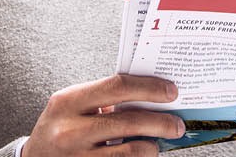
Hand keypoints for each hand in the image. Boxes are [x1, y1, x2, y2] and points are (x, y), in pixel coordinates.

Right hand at [21, 74, 186, 156]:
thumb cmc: (58, 128)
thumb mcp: (72, 106)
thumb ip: (103, 98)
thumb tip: (149, 96)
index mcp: (68, 101)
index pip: (117, 86)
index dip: (149, 88)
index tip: (170, 91)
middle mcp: (70, 129)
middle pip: (129, 122)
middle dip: (161, 122)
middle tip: (177, 124)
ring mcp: (78, 156)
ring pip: (131, 152)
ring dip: (152, 147)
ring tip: (158, 143)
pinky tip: (141, 155)